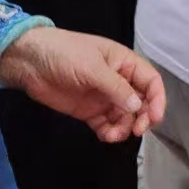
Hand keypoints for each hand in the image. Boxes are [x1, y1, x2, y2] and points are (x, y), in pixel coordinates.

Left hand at [0, 27, 165, 143]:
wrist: (31, 61)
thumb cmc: (65, 52)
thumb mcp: (93, 67)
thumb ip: (116, 87)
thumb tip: (137, 106)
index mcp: (124, 63)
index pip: (150, 80)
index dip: (157, 98)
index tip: (155, 117)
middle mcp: (118, 80)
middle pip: (141, 101)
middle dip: (143, 117)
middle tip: (138, 130)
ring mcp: (103, 96)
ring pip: (125, 116)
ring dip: (124, 127)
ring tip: (114, 135)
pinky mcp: (89, 110)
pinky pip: (106, 124)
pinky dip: (110, 132)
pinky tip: (106, 135)